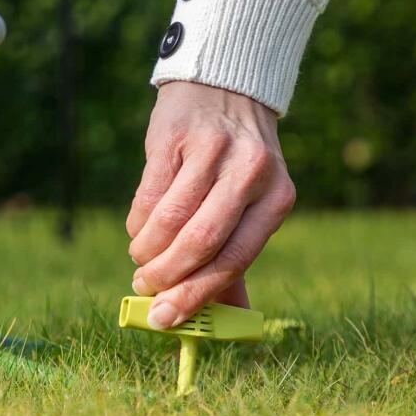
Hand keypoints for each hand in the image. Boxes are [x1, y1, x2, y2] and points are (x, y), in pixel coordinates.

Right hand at [126, 81, 295, 328]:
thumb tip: (220, 325)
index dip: (196, 294)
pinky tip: (140, 231)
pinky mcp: (174, 138)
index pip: (235, 258)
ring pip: (169, 222)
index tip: (165, 319)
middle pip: (201, 242)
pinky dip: (137, 225)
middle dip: (167, 277)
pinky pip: (147, 197)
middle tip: (147, 291)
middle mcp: (250, 174)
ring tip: (141, 262)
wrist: (224, 90)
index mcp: (277, 199)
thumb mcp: (251, 206)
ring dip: (147, 253)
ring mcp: (212, 152)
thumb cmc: (235, 166)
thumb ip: (235, 262)